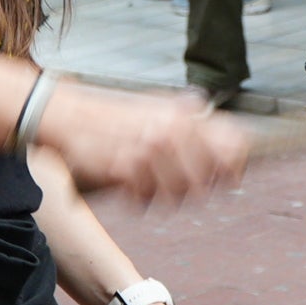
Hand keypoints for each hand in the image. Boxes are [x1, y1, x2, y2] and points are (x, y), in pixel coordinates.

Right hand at [34, 81, 248, 205]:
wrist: (70, 116)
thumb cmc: (116, 116)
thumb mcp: (157, 104)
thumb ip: (190, 115)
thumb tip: (225, 126)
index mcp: (182, 115)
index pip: (230, 144)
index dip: (234, 166)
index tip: (231, 178)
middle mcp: (169, 132)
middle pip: (204, 180)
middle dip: (196, 190)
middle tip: (185, 189)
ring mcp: (147, 151)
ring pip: (176, 194)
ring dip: (165, 198)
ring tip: (154, 190)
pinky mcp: (124, 169)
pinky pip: (144, 199)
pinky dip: (139, 200)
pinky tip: (133, 191)